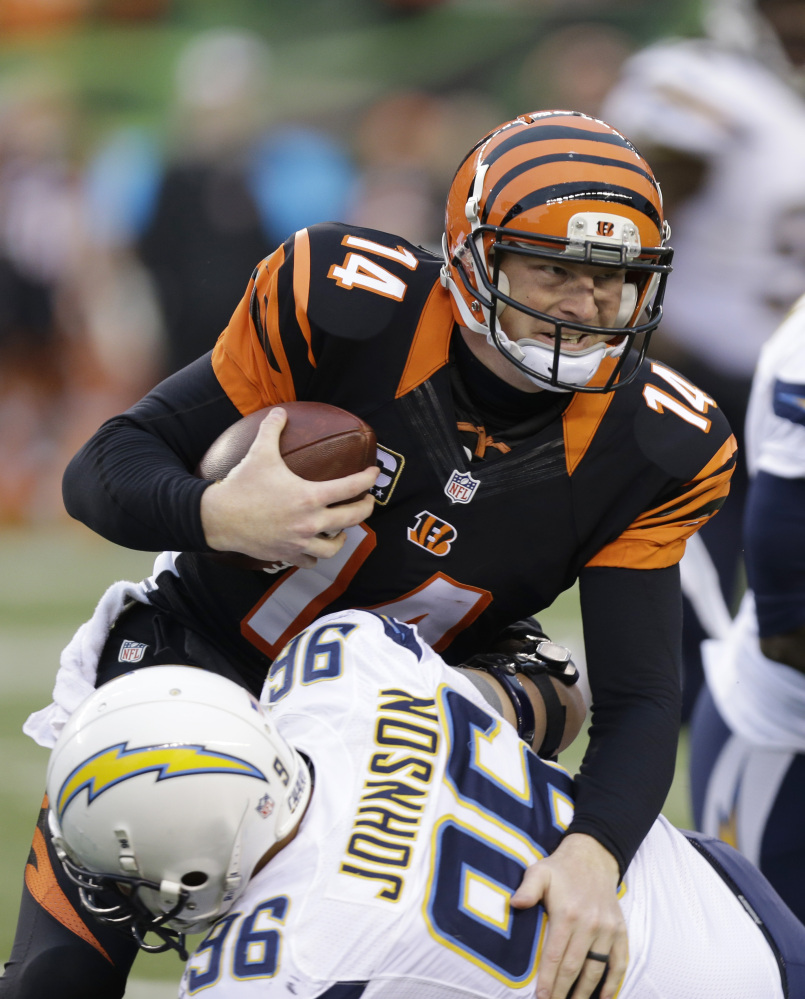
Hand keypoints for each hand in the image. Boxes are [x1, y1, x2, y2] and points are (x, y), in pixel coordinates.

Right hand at [200, 407, 378, 567]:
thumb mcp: (259, 453)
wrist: (219, 518)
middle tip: (367, 502)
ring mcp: (299, 541)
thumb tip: (279, 411)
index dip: (367, 479)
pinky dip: (316, 555)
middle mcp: (310, 522)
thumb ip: (272, 430)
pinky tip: (315, 547)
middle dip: (365, 509)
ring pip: (334, 546)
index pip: (350, 487)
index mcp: (310, 496)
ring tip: (342, 529)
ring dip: (342, 537)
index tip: (374, 474)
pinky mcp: (287, 554)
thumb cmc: (242, 485)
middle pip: (352, 518)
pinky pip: (311, 561)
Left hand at [511, 833, 626, 998]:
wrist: (593, 857)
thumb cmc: (560, 869)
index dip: (547, 980)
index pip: (555, 956)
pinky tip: (603, 998)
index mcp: (567, 914)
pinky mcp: (620, 932)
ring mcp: (608, 930)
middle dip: (562, 992)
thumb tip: (515, 904)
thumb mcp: (539, 872)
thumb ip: (527, 888)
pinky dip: (613, 983)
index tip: (540, 998)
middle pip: (574, 968)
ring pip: (596, 970)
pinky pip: (619, 963)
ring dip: (585, 993)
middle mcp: (590, 924)